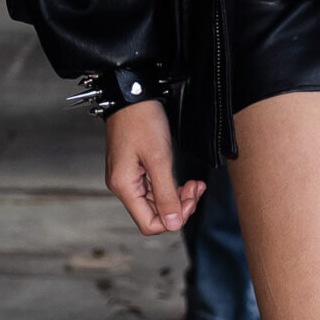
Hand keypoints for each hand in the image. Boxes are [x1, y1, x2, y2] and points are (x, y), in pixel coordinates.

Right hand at [104, 100, 205, 235]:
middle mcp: (123, 186)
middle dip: (179, 205)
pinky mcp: (135, 169)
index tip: (190, 200)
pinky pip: (154, 188)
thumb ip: (166, 194)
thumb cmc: (141, 120)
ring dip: (178, 196)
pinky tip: (185, 180)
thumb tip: (173, 223)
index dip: (173, 219)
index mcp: (124, 186)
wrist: (133, 95)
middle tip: (195, 188)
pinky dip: (171, 186)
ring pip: (156, 202)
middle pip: (154, 214)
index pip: (149, 224)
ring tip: (194, 183)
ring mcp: (128, 178)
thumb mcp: (159, 158)